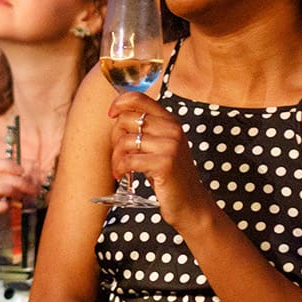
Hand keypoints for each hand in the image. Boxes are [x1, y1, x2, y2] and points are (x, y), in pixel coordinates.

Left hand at [109, 89, 207, 226]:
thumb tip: (116, 116)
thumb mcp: (160, 146)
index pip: (140, 98)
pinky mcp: (165, 163)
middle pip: (127, 120)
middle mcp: (172, 129)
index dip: (120, 102)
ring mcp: (170, 145)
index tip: (111, 114)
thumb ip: (145, 129)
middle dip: (115, 138)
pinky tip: (122, 175)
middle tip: (118, 154)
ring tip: (119, 168)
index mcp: (170, 121)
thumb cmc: (169, 175)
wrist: (190, 202)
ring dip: (116, 157)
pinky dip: (120, 168)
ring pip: (125, 141)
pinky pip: (129, 160)